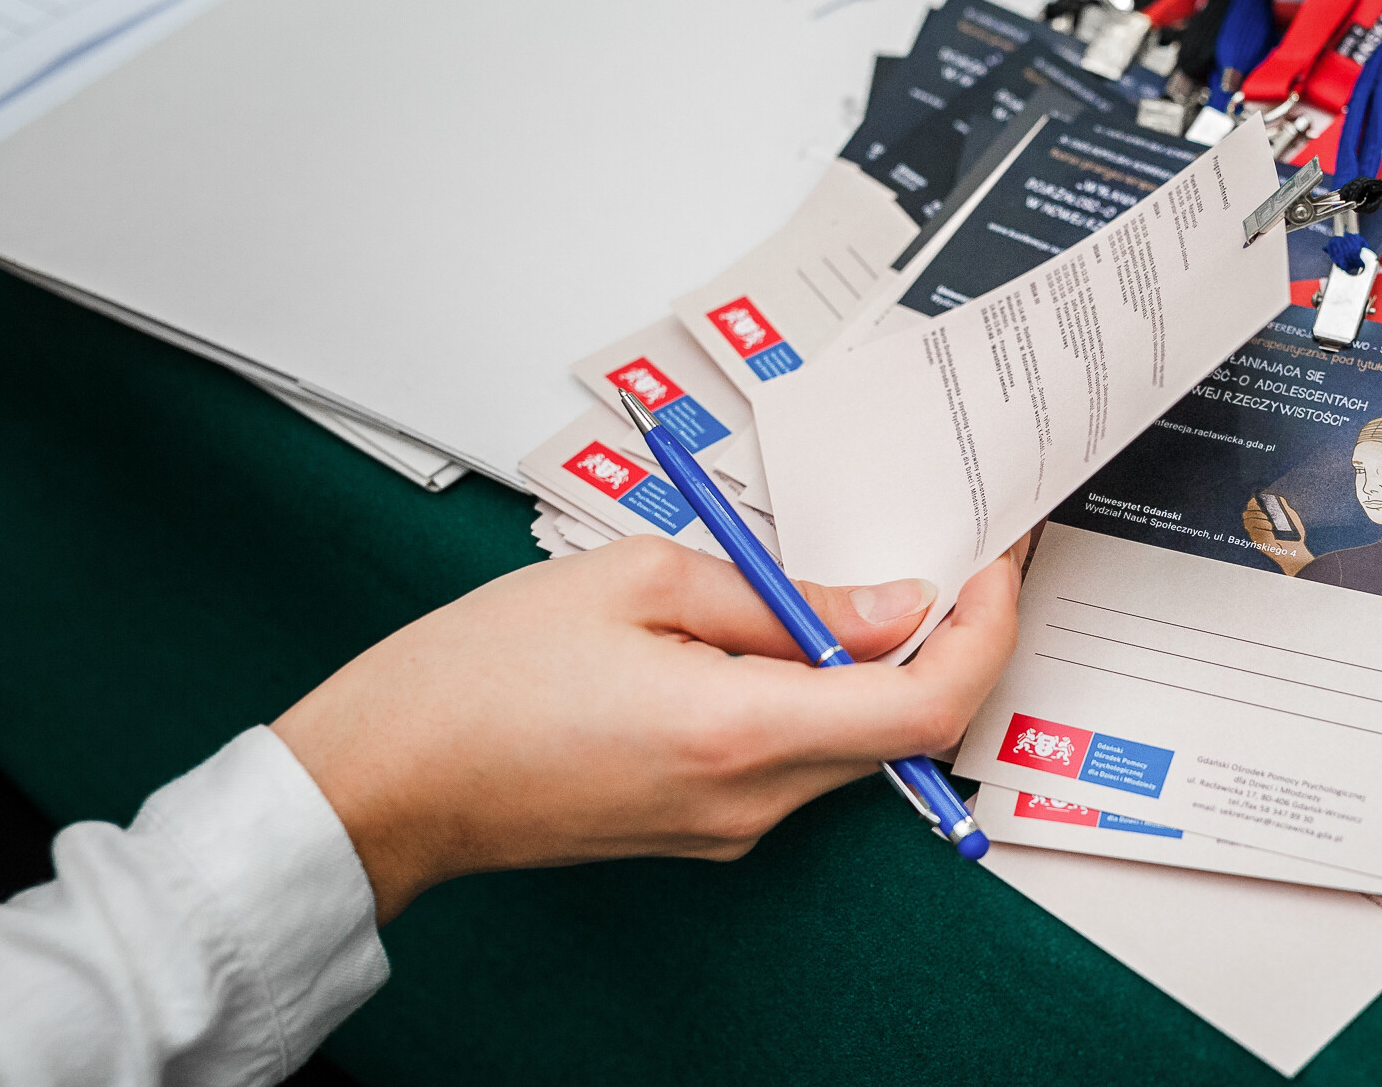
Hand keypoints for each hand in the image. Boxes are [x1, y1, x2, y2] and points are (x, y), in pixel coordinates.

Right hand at [271, 535, 1024, 922]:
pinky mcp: (705, 828)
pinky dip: (818, 694)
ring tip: (844, 578)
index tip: (994, 567)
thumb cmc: (478, 677)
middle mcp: (748, 799)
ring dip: (875, 664)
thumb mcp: (635, 580)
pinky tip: (778, 633)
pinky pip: (798, 758)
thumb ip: (779, 596)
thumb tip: (887, 606)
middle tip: (942, 552)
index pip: (924, 703)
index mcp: (737, 730)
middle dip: (945, 638)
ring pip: (854, 741)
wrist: (387, 781)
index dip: (984, 631)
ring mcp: (729, 825)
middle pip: (904, 727)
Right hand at [1241, 495, 1312, 574]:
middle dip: (1255, 513)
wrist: (1297, 550)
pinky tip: (1270, 530)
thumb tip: (1277, 497)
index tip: (1256, 501)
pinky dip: (1262, 531)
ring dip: (1259, 522)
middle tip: (1265, 515)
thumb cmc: (1294, 534)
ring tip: (1270, 524)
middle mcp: (1257, 525)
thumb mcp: (1290, 516)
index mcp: (1262, 516)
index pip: (1250, 507)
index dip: (1251, 503)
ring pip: (1248, 524)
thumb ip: (1283, 506)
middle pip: (1246, 514)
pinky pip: (1255, 534)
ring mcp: (1256, 534)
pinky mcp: (1259, 543)